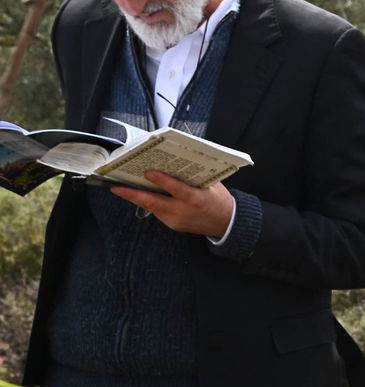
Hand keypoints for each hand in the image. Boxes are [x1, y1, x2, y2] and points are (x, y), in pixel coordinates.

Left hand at [111, 172, 234, 238]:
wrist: (226, 223)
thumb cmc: (219, 200)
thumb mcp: (212, 185)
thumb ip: (196, 176)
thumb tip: (178, 161)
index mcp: (196, 199)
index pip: (176, 189)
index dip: (162, 181)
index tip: (148, 172)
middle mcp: (184, 211)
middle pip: (154, 202)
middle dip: (133, 195)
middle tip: (117, 187)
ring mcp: (177, 220)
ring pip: (152, 207)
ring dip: (137, 198)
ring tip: (123, 188)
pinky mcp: (173, 225)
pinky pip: (157, 212)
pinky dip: (149, 203)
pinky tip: (141, 195)